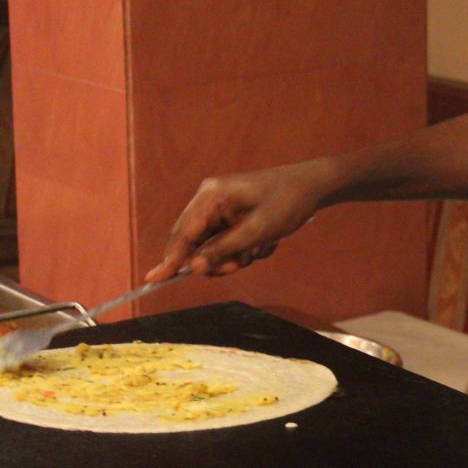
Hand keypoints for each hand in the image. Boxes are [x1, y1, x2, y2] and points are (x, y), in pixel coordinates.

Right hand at [147, 160, 331, 280]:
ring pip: (213, 248)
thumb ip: (223, 250)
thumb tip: (192, 267)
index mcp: (211, 196)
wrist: (313, 187)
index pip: (182, 233)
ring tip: (260, 249)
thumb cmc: (287, 202)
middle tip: (236, 266)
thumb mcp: (257, 230)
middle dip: (216, 260)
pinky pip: (228, 244)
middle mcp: (210, 200)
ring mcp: (221, 209)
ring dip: (235, 256)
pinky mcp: (232, 217)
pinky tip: (266, 242)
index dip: (171, 259)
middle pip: (194, 243)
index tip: (154, 280)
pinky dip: (245, 250)